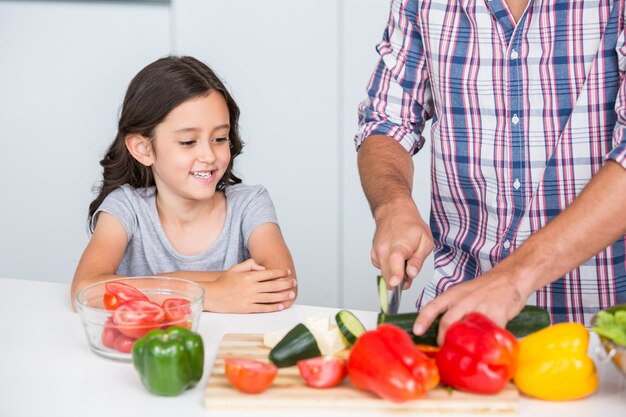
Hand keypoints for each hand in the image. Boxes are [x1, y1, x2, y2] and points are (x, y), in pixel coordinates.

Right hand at [210, 259, 296, 312]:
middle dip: (285, 284)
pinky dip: (272, 307)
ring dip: (282, 296)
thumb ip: (249, 264)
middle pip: (272, 285)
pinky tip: (280, 306)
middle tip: (294, 283)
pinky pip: (262, 308)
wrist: (212, 295)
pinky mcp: (246, 308)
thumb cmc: (224, 282)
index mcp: (248, 276)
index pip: (268, 274)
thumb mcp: (235, 268)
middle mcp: (250, 287)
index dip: (279, 273)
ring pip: (270, 297)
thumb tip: (262, 268)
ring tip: (291, 294)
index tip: (287, 272)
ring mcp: (249, 298)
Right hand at [371, 200, 433, 288]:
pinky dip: (389, 268)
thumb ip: (418, 260)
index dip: (396, 275)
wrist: (394, 212)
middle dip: (400, 281)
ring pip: (385, 276)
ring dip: (395, 274)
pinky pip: (382, 270)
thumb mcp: (425, 241)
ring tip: (404, 260)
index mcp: (400, 246)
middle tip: (410, 269)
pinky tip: (395, 258)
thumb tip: (412, 274)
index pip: (395, 262)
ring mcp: (377, 252)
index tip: (396, 283)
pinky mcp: (373, 255)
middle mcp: (384, 250)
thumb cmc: (411, 226)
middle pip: (388, 276)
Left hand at [412, 269, 527, 344]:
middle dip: (443, 338)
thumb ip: (452, 309)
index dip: (423, 319)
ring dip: (462, 342)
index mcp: (453, 295)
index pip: (433, 306)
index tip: (417, 331)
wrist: (509, 278)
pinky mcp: (498, 314)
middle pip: (447, 322)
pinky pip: (488, 333)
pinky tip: (484, 347)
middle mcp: (465, 300)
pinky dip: (485, 343)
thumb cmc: (484, 288)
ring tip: (462, 350)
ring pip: (466, 329)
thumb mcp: (462, 293)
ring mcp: (481, 307)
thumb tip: (442, 330)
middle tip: (444, 348)